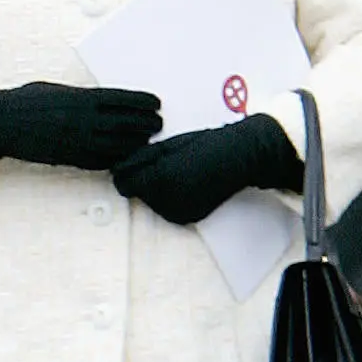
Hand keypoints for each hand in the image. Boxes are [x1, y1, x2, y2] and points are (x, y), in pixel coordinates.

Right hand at [0, 82, 161, 184]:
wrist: (2, 122)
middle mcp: (83, 120)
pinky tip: (124, 157)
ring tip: (146, 141)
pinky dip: (116, 159)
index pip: (123, 99)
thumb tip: (107, 100)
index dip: (143, 102)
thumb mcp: (58, 89)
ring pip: (118, 146)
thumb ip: (84, 96)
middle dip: (147, 124)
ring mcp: (77, 141)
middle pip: (127, 124)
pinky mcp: (68, 158)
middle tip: (158, 124)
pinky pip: (100, 162)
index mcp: (82, 98)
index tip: (157, 103)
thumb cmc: (28, 101)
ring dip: (136, 144)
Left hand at [113, 113, 303, 225]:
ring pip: (152, 202)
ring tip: (180, 170)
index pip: (123, 184)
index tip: (134, 162)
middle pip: (137, 194)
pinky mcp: (189, 217)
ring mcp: (179, 212)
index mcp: (160, 178)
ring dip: (157, 189)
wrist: (243, 157)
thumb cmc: (207, 144)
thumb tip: (118, 169)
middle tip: (166, 162)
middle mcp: (168, 201)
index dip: (125, 172)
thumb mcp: (169, 145)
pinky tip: (187, 182)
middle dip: (143, 179)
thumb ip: (140, 159)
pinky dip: (171, 197)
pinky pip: (168, 209)